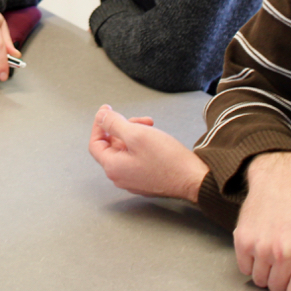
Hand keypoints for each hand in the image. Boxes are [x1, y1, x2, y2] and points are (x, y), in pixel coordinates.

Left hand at [88, 104, 207, 200]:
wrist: (194, 179)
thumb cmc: (167, 159)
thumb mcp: (136, 134)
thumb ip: (114, 124)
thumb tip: (100, 117)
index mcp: (113, 167)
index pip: (96, 143)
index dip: (100, 125)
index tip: (107, 110)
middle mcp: (120, 177)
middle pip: (112, 146)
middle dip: (123, 127)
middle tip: (139, 119)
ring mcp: (134, 180)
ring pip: (126, 150)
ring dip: (135, 134)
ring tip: (151, 127)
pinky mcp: (147, 180)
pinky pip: (137, 158)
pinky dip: (142, 145)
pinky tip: (155, 139)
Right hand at [233, 152, 290, 290]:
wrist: (283, 179)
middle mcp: (285, 254)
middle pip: (277, 289)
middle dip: (284, 278)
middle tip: (289, 258)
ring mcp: (261, 247)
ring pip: (260, 281)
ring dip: (267, 271)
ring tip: (276, 250)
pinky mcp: (243, 239)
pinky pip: (244, 268)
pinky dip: (251, 262)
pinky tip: (262, 245)